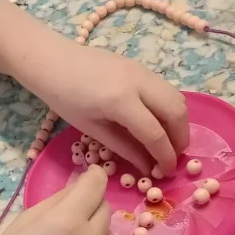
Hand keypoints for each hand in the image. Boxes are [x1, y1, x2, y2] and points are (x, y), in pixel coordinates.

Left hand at [29, 45, 188, 174]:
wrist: (53, 61)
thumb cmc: (64, 98)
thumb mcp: (92, 128)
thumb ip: (124, 147)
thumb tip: (148, 166)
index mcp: (120, 101)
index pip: (155, 133)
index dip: (165, 156)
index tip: (167, 172)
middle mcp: (139, 82)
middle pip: (176, 113)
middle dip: (180, 139)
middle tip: (173, 157)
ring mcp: (143, 71)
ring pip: (177, 98)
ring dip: (179, 122)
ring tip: (169, 141)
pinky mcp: (142, 67)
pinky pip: (167, 88)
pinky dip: (170, 108)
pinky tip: (159, 121)